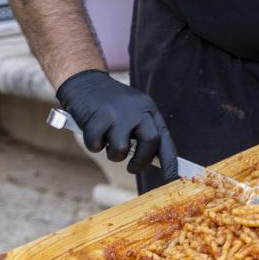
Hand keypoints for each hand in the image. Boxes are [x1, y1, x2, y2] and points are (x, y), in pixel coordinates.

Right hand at [55, 70, 177, 179]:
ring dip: (113, 154)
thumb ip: (142, 132)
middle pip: (150, 142)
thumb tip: (153, 160)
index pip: (164, 137)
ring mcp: (117, 113)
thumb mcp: (133, 112)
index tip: (172, 177)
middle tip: (132, 168)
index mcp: (148, 110)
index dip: (170, 160)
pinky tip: (92, 131)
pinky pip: (96, 145)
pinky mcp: (98, 117)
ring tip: (107, 141)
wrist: (86, 82)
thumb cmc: (111, 105)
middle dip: (141, 161)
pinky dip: (93, 144)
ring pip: (121, 150)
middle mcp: (137, 110)